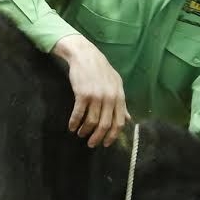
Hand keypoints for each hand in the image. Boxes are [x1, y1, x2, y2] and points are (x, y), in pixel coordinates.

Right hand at [53, 34, 129, 148]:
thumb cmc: (100, 70)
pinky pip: (78, 113)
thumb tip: (128, 119)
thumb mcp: (116, 84)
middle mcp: (109, 98)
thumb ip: (122, 103)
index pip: (119, 122)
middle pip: (105, 125)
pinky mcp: (82, 94)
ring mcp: (96, 96)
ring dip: (85, 131)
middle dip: (98, 137)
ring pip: (92, 121)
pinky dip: (74, 122)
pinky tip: (71, 127)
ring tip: (80, 134)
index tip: (106, 143)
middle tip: (91, 144)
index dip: (113, 135)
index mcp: (119, 96)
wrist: (85, 55)